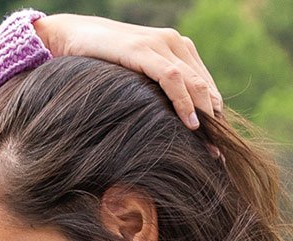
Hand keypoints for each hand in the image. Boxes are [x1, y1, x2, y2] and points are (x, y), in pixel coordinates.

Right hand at [30, 12, 224, 129]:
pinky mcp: (143, 50)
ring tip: (208, 142)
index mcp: (177, 47)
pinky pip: (171, 77)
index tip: (217, 143)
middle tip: (218, 151)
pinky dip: (183, 101)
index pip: (204, 83)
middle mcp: (174, 42)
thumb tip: (170, 123)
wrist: (74, 35)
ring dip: (204, 114)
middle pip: (203, 85)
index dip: (213, 113)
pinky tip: (190, 123)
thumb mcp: (137, 76)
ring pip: (193, 81)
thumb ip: (156, 89)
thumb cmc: (104, 62)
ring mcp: (159, 44)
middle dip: (213, 119)